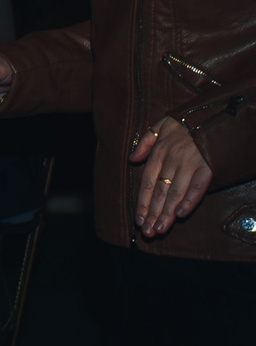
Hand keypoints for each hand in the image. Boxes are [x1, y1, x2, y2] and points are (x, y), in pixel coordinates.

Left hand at [131, 115, 212, 237]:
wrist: (213, 113)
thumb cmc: (185, 122)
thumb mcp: (159, 126)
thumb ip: (145, 142)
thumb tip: (131, 158)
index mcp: (159, 152)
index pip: (146, 183)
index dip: (142, 202)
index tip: (138, 219)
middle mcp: (172, 160)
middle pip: (159, 192)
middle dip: (152, 214)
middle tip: (148, 232)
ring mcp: (190, 164)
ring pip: (176, 193)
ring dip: (167, 213)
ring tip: (160, 229)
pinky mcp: (208, 167)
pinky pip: (197, 187)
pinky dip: (189, 201)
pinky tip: (180, 214)